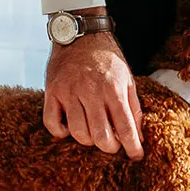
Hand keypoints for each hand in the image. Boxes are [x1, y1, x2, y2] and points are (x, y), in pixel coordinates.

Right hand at [44, 23, 143, 159]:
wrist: (81, 34)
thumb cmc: (107, 58)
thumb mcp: (127, 78)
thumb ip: (133, 107)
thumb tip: (138, 136)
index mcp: (113, 89)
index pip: (126, 127)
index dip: (133, 147)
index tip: (137, 156)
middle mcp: (91, 91)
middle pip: (101, 137)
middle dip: (110, 148)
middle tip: (113, 145)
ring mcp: (69, 92)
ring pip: (78, 134)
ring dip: (88, 141)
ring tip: (93, 133)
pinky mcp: (52, 92)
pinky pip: (52, 123)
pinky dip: (62, 132)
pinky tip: (70, 127)